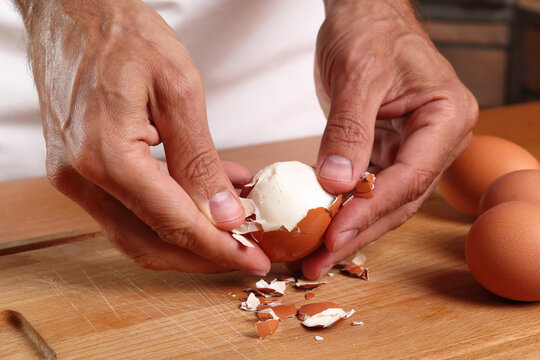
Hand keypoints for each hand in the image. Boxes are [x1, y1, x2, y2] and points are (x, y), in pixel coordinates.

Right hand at [17, 0, 269, 274]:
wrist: (72, 9)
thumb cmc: (122, 33)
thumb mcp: (177, 89)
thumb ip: (199, 159)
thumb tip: (222, 213)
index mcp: (105, 154)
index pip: (173, 222)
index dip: (219, 248)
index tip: (254, 260)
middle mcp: (81, 177)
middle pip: (150, 242)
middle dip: (203, 256)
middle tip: (247, 255)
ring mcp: (74, 177)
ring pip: (136, 233)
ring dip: (187, 238)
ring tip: (233, 227)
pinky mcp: (79, 170)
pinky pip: (127, 207)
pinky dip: (167, 214)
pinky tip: (204, 198)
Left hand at [301, 0, 477, 277]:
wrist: (364, 12)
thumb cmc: (369, 29)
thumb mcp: (357, 74)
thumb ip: (349, 129)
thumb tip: (338, 184)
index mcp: (445, 117)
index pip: (410, 177)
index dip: (371, 210)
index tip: (334, 235)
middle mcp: (436, 138)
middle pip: (400, 199)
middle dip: (359, 233)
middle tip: (320, 262)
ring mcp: (414, 146)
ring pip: (385, 200)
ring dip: (351, 229)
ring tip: (317, 256)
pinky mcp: (388, 149)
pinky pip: (370, 186)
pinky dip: (346, 208)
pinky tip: (323, 226)